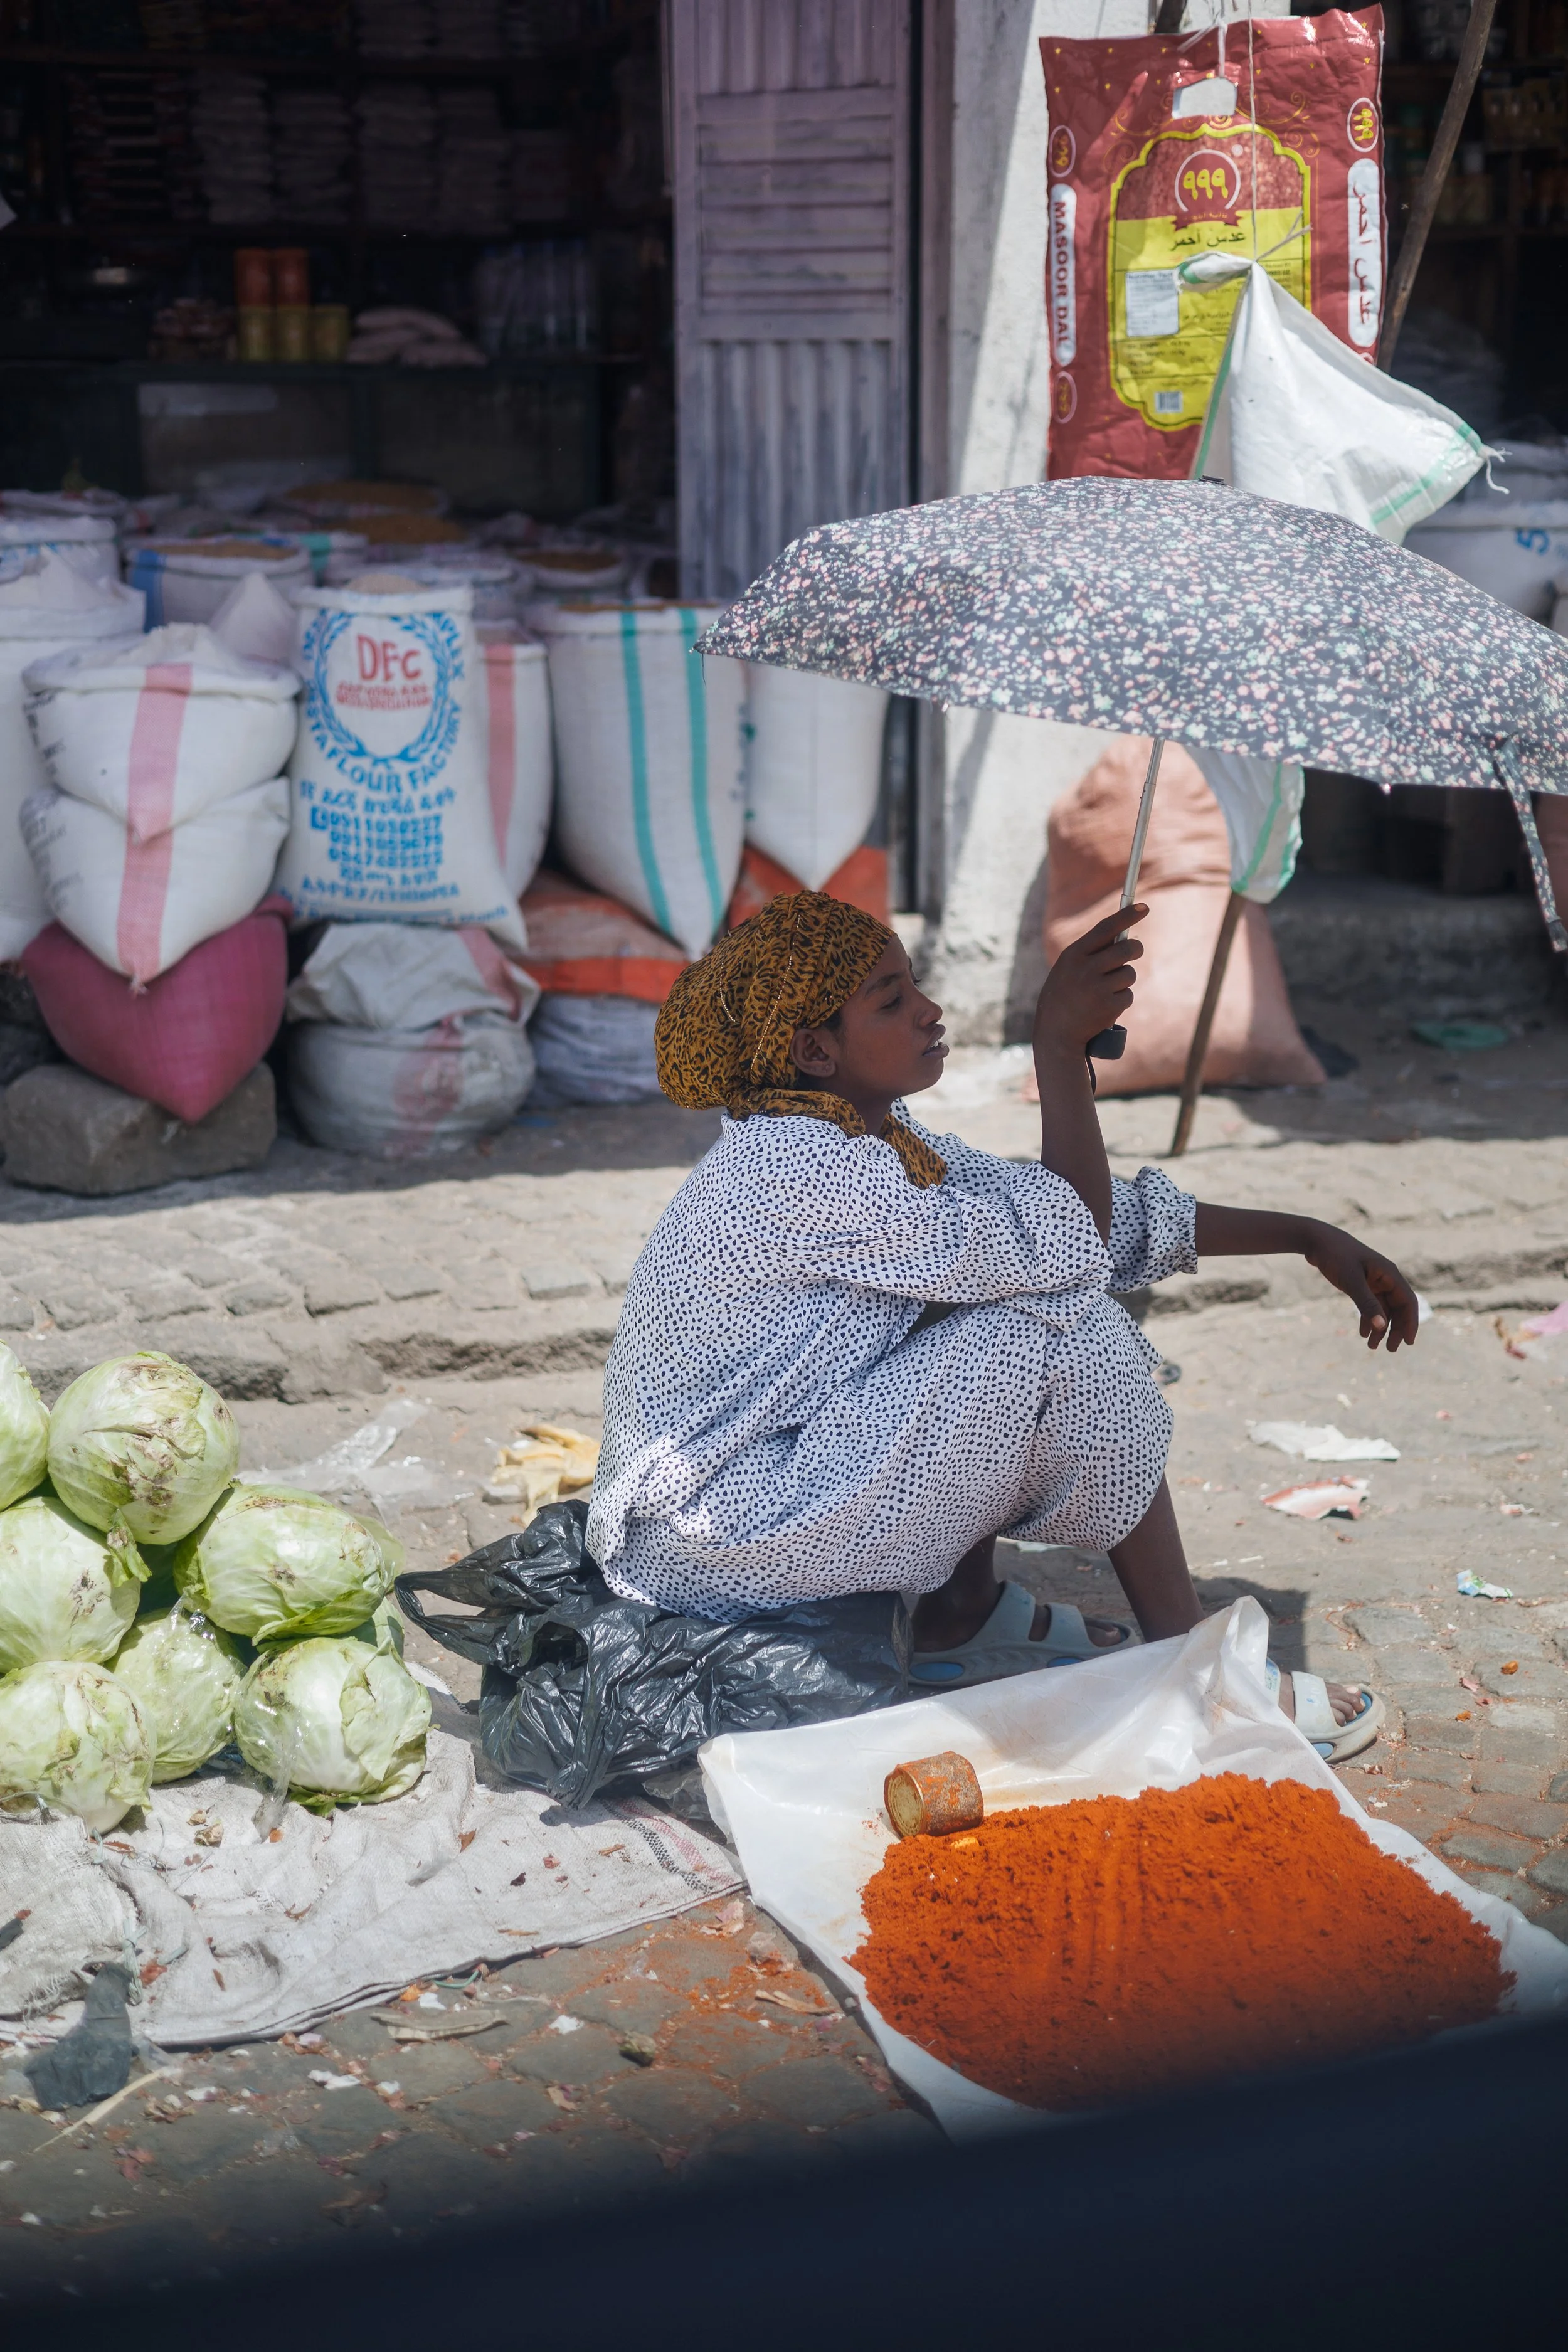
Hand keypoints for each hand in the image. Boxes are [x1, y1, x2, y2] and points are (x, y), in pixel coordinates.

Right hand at [1036, 905, 1147, 1057]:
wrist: (1055, 1033)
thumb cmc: (1063, 997)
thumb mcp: (1068, 969)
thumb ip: (1091, 953)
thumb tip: (1123, 935)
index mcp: (1073, 955)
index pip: (1105, 928)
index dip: (1127, 916)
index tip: (1144, 907)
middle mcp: (1085, 969)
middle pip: (1126, 948)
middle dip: (1135, 948)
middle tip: (1135, 950)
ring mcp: (1097, 988)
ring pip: (1130, 973)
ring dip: (1125, 980)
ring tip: (1107, 990)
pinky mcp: (1109, 1006)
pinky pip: (1128, 995)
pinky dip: (1121, 1000)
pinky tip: (1105, 1007)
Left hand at [1303, 1225, 1419, 1350]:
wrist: (1316, 1241)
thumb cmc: (1336, 1255)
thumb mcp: (1351, 1280)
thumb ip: (1366, 1303)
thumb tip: (1382, 1326)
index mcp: (1389, 1274)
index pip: (1408, 1301)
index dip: (1410, 1322)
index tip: (1408, 1342)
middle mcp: (1385, 1278)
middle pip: (1397, 1308)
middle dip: (1395, 1329)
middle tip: (1389, 1350)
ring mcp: (1373, 1281)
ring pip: (1383, 1309)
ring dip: (1379, 1327)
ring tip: (1371, 1346)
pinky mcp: (1361, 1284)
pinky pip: (1370, 1305)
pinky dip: (1367, 1319)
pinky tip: (1362, 1333)